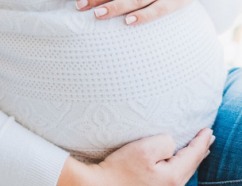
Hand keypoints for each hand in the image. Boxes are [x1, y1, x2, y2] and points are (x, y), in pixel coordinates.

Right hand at [57, 128, 214, 185]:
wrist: (101, 185)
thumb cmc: (120, 168)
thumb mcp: (143, 149)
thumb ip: (164, 142)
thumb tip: (171, 144)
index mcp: (173, 175)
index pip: (194, 155)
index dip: (202, 140)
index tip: (208, 130)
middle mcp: (172, 185)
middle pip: (192, 164)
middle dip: (201, 149)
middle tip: (208, 137)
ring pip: (184, 170)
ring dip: (192, 157)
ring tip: (199, 148)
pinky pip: (175, 173)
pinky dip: (181, 163)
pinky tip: (179, 161)